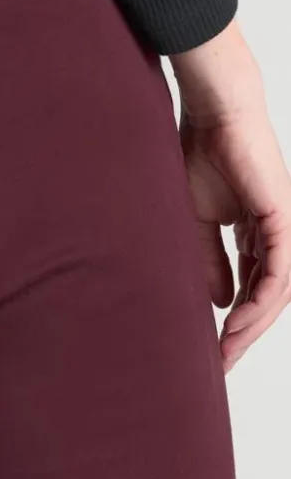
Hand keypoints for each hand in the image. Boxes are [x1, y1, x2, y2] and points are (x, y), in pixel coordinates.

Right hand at [171, 20, 290, 372]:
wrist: (214, 116)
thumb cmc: (201, 154)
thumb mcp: (197, 221)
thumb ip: (210, 261)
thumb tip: (220, 302)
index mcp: (257, 233)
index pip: (252, 288)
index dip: (235, 322)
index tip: (211, 349)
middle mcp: (277, 235)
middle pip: (268, 298)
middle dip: (245, 334)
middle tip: (220, 362)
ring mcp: (285, 228)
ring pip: (277, 292)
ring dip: (253, 325)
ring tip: (226, 348)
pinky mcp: (285, 220)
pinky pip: (279, 273)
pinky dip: (261, 300)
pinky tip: (238, 320)